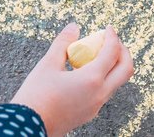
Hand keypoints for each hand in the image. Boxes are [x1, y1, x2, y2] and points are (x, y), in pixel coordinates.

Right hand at [11, 23, 134, 136]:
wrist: (28, 126)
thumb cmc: (36, 96)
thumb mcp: (48, 64)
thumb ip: (63, 43)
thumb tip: (74, 27)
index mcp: (92, 79)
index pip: (112, 52)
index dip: (112, 37)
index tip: (108, 29)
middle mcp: (100, 94)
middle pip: (126, 69)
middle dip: (122, 52)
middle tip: (111, 42)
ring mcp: (96, 106)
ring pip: (116, 82)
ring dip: (112, 66)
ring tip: (94, 56)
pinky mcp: (90, 113)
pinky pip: (104, 92)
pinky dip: (103, 78)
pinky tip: (84, 73)